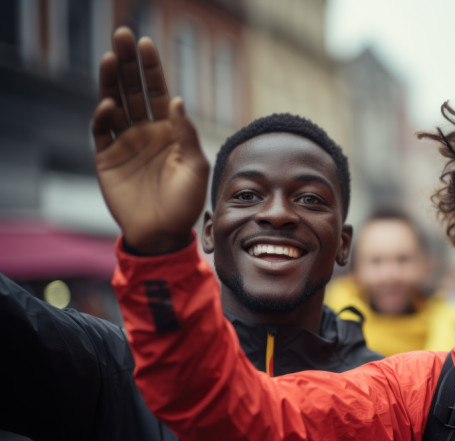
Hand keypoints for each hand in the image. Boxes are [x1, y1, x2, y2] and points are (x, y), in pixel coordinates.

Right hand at [92, 27, 208, 253]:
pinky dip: (104, 117)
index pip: (158, 91)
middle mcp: (145, 132)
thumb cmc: (186, 203)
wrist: (164, 233)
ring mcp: (124, 143)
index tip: (146, 43)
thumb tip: (177, 101)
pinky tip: (110, 104)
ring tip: (110, 57)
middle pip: (133, 89)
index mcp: (168, 130)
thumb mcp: (195, 167)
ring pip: (115, 103)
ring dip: (110, 81)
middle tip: (122, 35)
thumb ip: (187, 134)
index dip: (151, 68)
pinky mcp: (107, 159)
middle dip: (127, 63)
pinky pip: (102, 132)